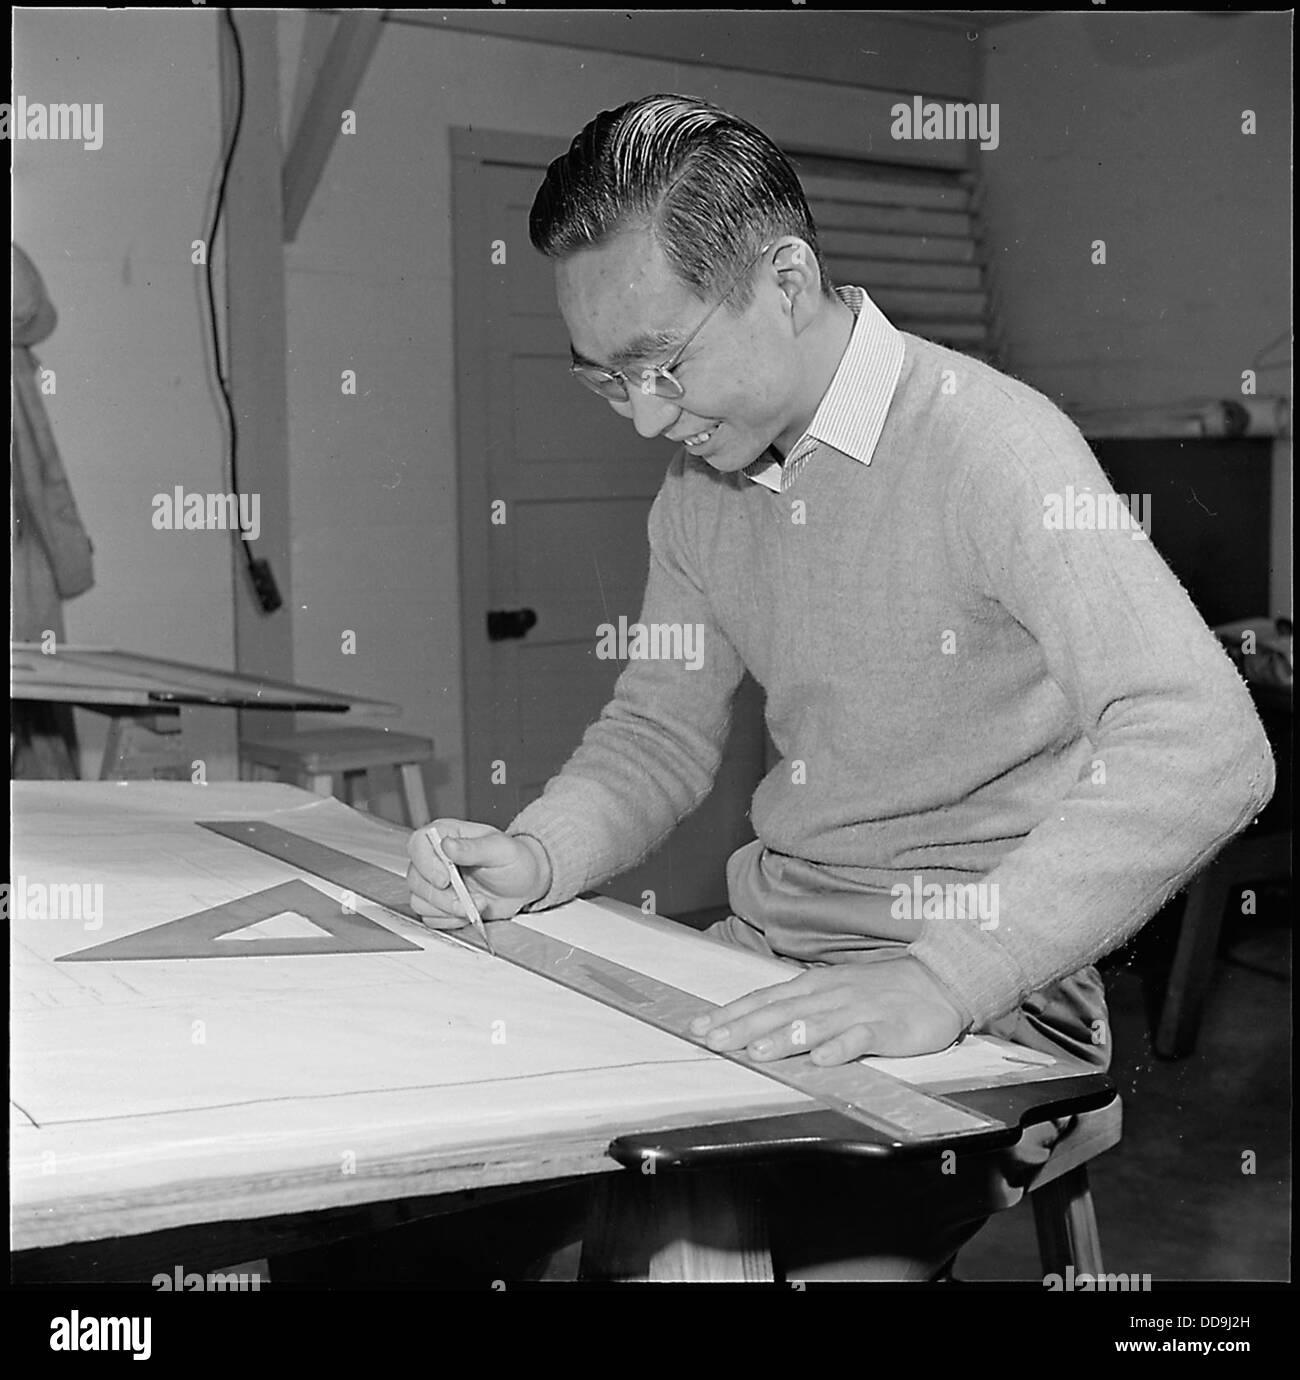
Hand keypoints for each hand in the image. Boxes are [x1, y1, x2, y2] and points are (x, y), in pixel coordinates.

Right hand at [406, 819, 549, 929]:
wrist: (524, 885)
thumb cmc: (515, 861)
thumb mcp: (501, 850)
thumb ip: (474, 848)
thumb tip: (448, 845)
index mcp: (447, 834)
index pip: (418, 844)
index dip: (426, 864)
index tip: (446, 879)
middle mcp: (435, 857)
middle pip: (416, 879)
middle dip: (442, 896)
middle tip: (468, 900)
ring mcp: (434, 882)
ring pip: (420, 901)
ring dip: (448, 909)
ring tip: (476, 904)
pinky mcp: (439, 903)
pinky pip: (430, 917)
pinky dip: (450, 920)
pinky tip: (469, 912)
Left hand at [688, 956, 965, 1064]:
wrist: (940, 979)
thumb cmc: (882, 989)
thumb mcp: (835, 990)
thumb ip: (800, 1005)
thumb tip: (758, 1022)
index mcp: (815, 985)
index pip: (764, 998)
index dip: (731, 1014)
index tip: (699, 1027)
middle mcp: (830, 995)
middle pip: (780, 1011)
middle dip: (743, 1027)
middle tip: (711, 1041)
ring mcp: (858, 1010)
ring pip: (814, 1024)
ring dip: (784, 1038)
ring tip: (756, 1053)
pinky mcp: (888, 1027)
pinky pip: (861, 1038)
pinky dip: (840, 1048)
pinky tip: (821, 1060)